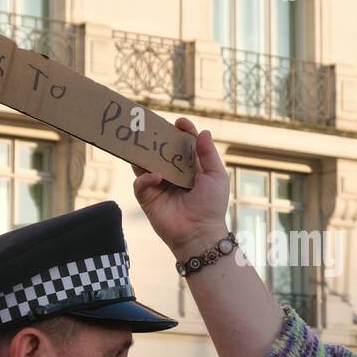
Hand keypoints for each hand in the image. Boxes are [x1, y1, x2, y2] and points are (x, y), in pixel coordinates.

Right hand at [132, 117, 230, 256]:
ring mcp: (159, 186)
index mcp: (191, 169)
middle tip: (151, 126)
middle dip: (156, 138)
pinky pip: (140, 183)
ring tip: (142, 142)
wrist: (200, 233)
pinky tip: (158, 177)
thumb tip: (202, 132)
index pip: (183, 145)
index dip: (182, 132)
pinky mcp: (148, 198)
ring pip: (146, 164)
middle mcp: (173, 175)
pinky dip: (146, 178)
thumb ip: (208, 154)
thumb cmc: (212, 206)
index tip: (179, 122)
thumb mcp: (216, 177)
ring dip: (144, 153)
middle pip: (162, 151)